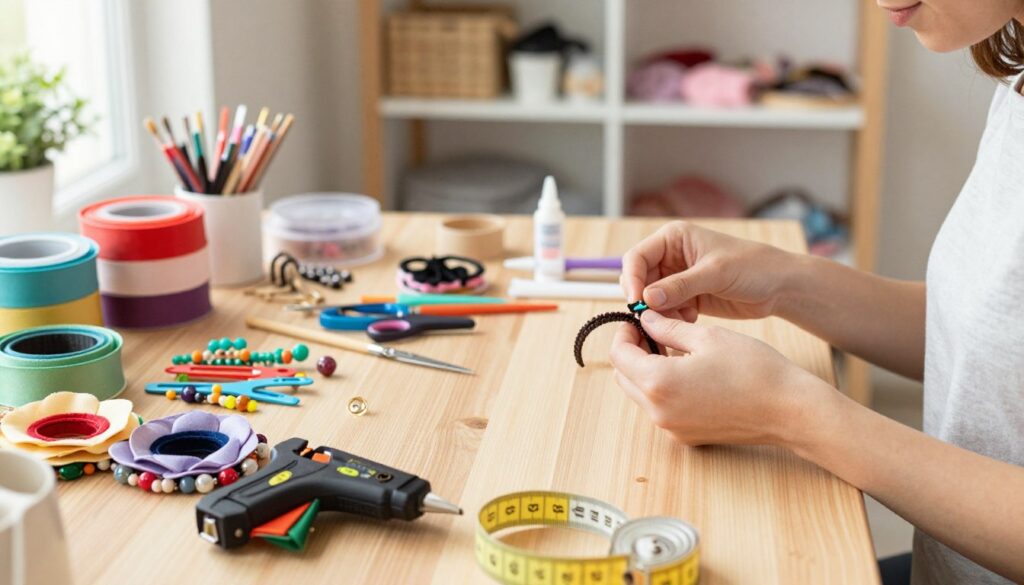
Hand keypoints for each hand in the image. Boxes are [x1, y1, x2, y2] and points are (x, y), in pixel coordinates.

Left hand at [609, 310, 828, 446]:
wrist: (789, 410)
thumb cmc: (753, 370)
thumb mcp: (706, 337)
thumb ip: (666, 328)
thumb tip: (644, 319)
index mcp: (658, 383)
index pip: (619, 355)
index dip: (624, 333)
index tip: (637, 320)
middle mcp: (658, 412)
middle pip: (624, 377)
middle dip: (632, 352)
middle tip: (652, 331)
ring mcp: (672, 428)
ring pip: (641, 394)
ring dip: (647, 371)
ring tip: (673, 349)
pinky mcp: (686, 436)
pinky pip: (661, 409)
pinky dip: (664, 389)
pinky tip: (687, 371)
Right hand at [621, 221, 798, 321]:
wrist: (779, 287)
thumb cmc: (753, 267)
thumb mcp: (715, 273)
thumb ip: (679, 286)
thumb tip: (646, 299)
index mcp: (673, 238)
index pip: (637, 257)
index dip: (632, 278)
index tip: (636, 301)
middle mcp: (671, 257)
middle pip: (640, 280)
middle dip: (645, 300)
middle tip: (654, 317)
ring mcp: (678, 279)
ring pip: (651, 299)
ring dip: (660, 312)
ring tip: (683, 316)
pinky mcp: (686, 298)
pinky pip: (666, 311)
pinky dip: (672, 319)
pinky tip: (692, 318)